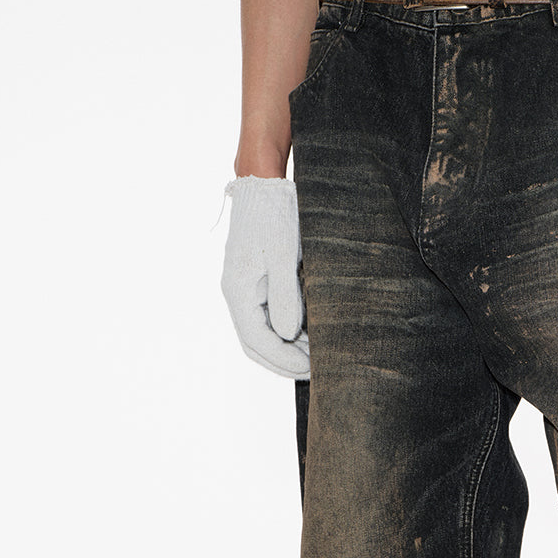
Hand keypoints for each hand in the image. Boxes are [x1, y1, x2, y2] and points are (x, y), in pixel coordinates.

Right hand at [221, 176, 310, 378]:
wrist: (266, 186)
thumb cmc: (274, 216)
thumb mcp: (284, 256)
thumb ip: (286, 297)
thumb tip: (288, 336)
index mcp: (238, 291)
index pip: (257, 341)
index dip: (284, 360)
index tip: (311, 369)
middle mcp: (239, 295)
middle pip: (257, 344)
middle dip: (285, 362)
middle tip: (317, 371)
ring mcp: (248, 290)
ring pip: (265, 334)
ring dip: (290, 348)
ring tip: (319, 355)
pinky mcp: (260, 284)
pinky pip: (272, 318)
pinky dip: (290, 332)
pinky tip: (312, 335)